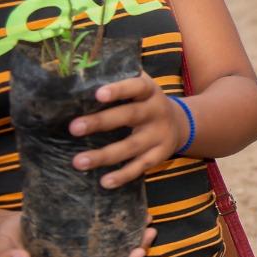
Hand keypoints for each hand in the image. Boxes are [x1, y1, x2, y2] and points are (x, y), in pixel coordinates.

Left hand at [70, 74, 186, 188]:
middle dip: (101, 122)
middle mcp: (157, 111)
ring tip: (78, 162)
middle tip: (74, 128)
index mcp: (150, 91)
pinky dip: (123, 175)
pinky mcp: (159, 155)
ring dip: (105, 155)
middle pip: (130, 116)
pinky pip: (140, 167)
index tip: (98, 94)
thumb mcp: (140, 87)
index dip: (119, 89)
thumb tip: (79, 74)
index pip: (136, 87)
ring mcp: (159, 135)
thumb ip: (117, 81)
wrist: (181, 122)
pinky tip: (104, 182)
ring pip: (132, 146)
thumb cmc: (145, 102)